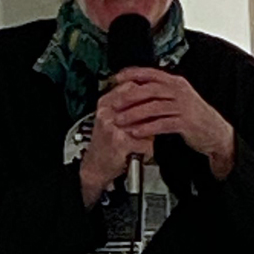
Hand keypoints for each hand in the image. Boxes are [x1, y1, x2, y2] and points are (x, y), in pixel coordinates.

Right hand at [79, 88, 153, 207]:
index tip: (156, 100)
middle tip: (158, 120)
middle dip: (152, 113)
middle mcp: (107, 112)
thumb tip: (152, 98)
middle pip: (140, 103)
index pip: (131, 86)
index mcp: (105, 103)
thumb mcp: (111, 119)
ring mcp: (112, 127)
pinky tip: (143, 152)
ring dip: (150, 133)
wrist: (95, 166)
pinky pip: (145, 142)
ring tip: (147, 139)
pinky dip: (148, 149)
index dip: (148, 93)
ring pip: (145, 123)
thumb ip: (127, 106)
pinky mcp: (119, 142)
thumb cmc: (106, 143)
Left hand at [112, 67, 235, 179]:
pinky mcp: (185, 123)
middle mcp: (180, 92)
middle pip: (150, 89)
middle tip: (115, 102)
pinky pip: (162, 123)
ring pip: (154, 107)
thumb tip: (139, 89)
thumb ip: (162, 92)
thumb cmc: (196, 117)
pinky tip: (137, 131)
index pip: (151, 73)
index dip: (132, 74)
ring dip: (135, 114)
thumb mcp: (180, 98)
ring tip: (121, 120)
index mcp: (176, 83)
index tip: (117, 77)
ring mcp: (183, 107)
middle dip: (129, 96)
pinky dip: (147, 127)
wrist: (216, 133)